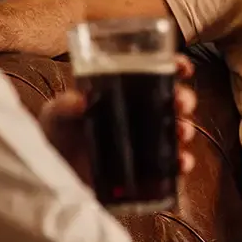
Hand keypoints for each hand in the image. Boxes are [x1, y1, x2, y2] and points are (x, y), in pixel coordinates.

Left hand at [41, 54, 199, 183]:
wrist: (55, 174)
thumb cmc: (58, 135)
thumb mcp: (56, 115)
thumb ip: (64, 106)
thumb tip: (80, 101)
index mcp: (125, 93)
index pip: (157, 74)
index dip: (175, 67)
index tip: (182, 67)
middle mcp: (142, 115)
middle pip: (174, 101)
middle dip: (185, 99)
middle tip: (179, 103)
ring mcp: (147, 142)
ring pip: (179, 130)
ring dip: (186, 129)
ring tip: (181, 132)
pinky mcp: (149, 170)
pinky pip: (173, 164)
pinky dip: (182, 163)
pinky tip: (181, 162)